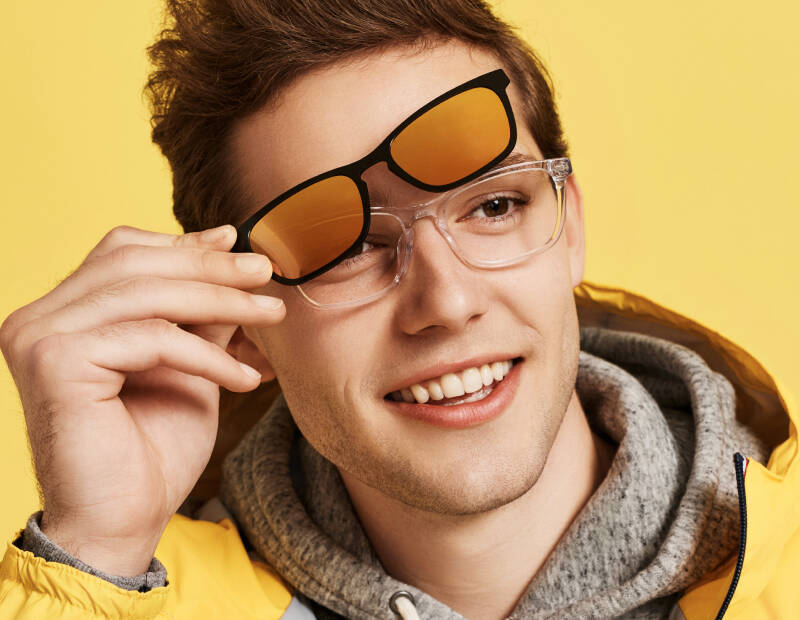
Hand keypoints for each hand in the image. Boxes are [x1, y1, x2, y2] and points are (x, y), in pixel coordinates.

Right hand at [0, 224, 283, 575]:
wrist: (121, 524)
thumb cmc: (151, 451)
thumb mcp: (187, 363)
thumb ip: (198, 313)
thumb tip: (228, 254)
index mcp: (62, 314)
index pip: (123, 253)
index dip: (182, 244)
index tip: (235, 242)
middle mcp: (38, 318)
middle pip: (136, 262)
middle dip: (211, 267)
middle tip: (264, 272)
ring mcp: (40, 336)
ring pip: (149, 294)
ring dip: (222, 303)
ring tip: (271, 315)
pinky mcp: (57, 361)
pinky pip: (153, 339)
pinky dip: (208, 355)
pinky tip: (245, 378)